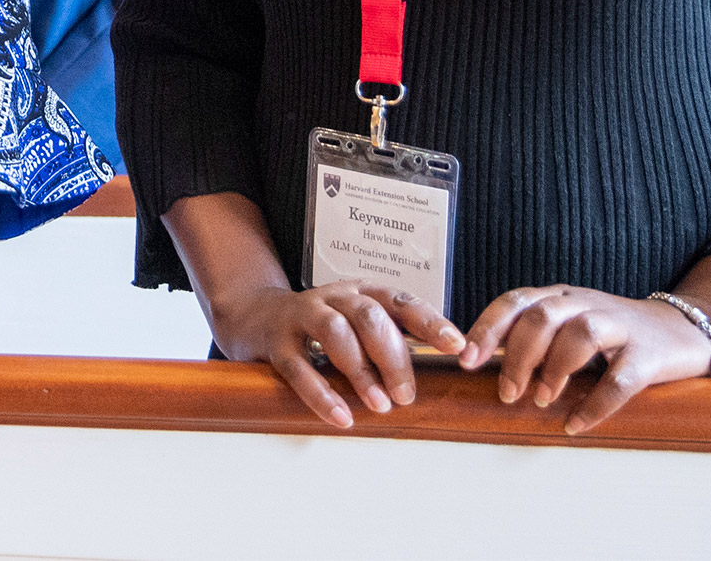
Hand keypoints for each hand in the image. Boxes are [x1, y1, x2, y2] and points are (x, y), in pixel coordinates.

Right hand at [210, 281, 465, 428]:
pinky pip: (299, 367)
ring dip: (361, 371)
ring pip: (335, 333)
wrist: (252, 315)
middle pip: (369, 317)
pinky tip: (341, 417)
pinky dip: (321, 394)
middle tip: (407, 396)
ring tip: (379, 405)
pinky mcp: (275, 341)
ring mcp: (301, 316)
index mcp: (360, 293)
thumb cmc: (318, 327)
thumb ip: (389, 340)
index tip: (457, 347)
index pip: (401, 301)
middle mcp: (333, 298)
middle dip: (394, 357)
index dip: (430, 322)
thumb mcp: (355, 323)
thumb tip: (439, 374)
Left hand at [460, 285, 710, 433]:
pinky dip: (596, 403)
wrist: (682, 330)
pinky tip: (576, 424)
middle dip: (517, 356)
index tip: (466, 361)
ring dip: (555, 369)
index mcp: (560, 297)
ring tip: (541, 400)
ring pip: (581, 334)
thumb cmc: (612, 335)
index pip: (515, 301)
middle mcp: (586, 304)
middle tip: (507, 394)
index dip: (487, 329)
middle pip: (542, 316)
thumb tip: (480, 366)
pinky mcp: (649, 353)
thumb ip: (532, 337)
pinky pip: (621, 378)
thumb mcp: (568, 325)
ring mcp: (620, 325)